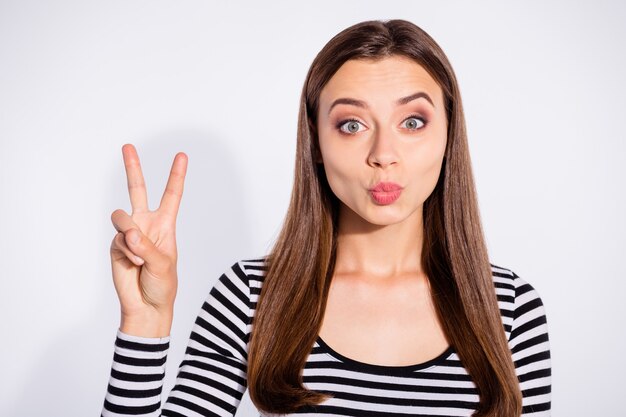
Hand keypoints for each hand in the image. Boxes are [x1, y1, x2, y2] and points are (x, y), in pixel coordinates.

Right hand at [109, 144, 187, 336]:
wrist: (146, 306)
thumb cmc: (163, 285)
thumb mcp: (164, 264)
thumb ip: (147, 246)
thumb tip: (129, 232)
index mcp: (165, 224)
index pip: (172, 195)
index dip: (176, 175)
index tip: (182, 155)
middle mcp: (146, 224)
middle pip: (138, 190)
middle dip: (132, 168)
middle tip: (128, 146)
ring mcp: (129, 233)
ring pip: (121, 217)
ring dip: (131, 236)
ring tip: (140, 255)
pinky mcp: (115, 244)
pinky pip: (118, 238)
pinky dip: (127, 252)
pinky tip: (134, 264)